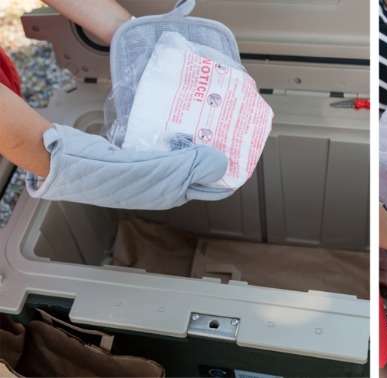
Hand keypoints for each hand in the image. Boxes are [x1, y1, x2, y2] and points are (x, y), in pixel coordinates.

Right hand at [26, 124, 232, 209]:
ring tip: (205, 119)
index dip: (228, 169)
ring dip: (194, 140)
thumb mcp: (166, 173)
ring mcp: (147, 172)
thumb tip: (225, 163)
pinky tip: (174, 119)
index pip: (211, 185)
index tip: (241, 150)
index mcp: (174, 193)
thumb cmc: (119, 174)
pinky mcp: (131, 157)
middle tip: (225, 128)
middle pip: (198, 168)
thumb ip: (197, 168)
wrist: (73, 164)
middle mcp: (163, 186)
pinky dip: (172, 133)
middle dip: (214, 151)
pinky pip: (161, 144)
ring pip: (180, 155)